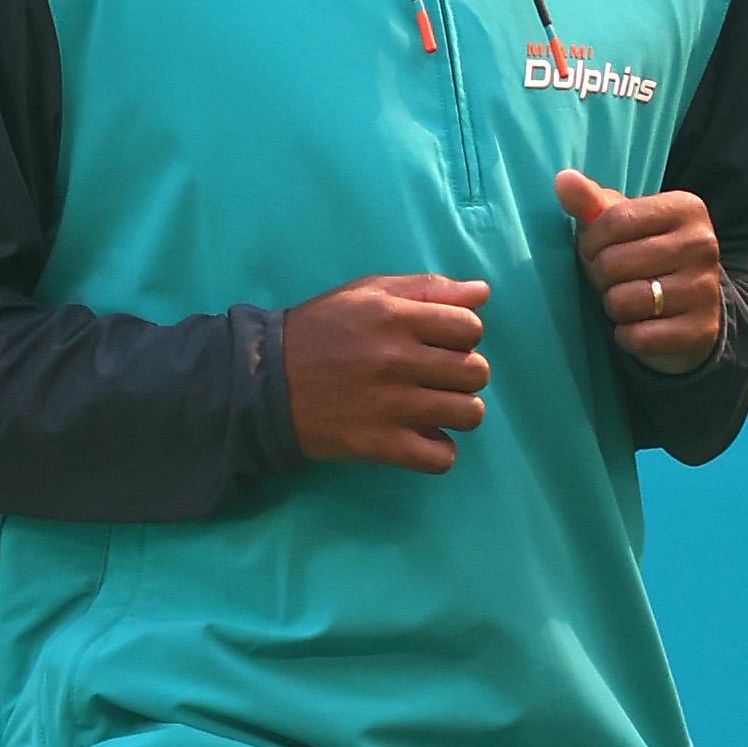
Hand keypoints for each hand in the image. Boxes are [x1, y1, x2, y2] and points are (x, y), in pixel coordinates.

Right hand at [283, 274, 490, 473]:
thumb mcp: (368, 292)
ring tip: (435, 407)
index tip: (441, 342)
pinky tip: (421, 437)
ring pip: (469, 414)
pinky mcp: (381, 445)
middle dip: (464, 372)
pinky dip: (438, 451)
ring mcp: (392, 406)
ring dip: (458, 411)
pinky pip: (442, 458)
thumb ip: (427, 288)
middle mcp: (399, 359)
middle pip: (476, 371)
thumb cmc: (322, 329)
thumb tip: (482, 292)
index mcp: (396, 317)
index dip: (462, 335)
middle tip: (437, 376)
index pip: (470, 327)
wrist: (265, 381)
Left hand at [553, 169, 720, 373]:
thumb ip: (590, 202)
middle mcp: (702, 245)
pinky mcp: (700, 331)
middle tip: (613, 279)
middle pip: (614, 262)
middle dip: (600, 275)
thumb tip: (563, 179)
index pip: (614, 220)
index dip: (590, 241)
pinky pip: (638, 337)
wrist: (691, 307)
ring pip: (623, 301)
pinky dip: (627, 336)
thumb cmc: (643, 254)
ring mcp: (705, 289)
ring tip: (628, 300)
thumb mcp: (621, 223)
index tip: (596, 249)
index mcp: (686, 208)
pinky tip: (639, 326)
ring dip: (613, 306)